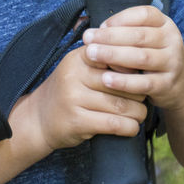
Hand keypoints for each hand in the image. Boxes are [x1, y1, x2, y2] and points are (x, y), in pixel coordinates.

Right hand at [12, 45, 147, 151]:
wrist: (38, 119)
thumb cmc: (68, 92)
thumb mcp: (79, 69)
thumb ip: (103, 62)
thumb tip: (141, 60)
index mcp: (78, 58)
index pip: (114, 56)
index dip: (133, 67)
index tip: (142, 76)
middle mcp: (74, 75)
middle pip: (121, 82)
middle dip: (139, 92)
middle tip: (145, 98)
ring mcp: (74, 98)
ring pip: (121, 105)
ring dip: (138, 112)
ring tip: (141, 114)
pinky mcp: (77, 121)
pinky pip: (113, 124)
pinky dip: (129, 127)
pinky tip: (132, 128)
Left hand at [81, 5, 183, 112]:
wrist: (182, 83)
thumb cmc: (153, 55)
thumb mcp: (144, 38)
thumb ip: (120, 30)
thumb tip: (81, 23)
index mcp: (164, 24)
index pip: (144, 14)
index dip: (120, 18)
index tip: (100, 25)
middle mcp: (171, 40)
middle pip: (139, 35)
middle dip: (110, 37)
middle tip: (87, 40)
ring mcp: (172, 63)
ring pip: (141, 57)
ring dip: (114, 55)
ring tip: (92, 55)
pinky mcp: (167, 85)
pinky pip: (143, 83)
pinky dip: (123, 82)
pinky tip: (106, 80)